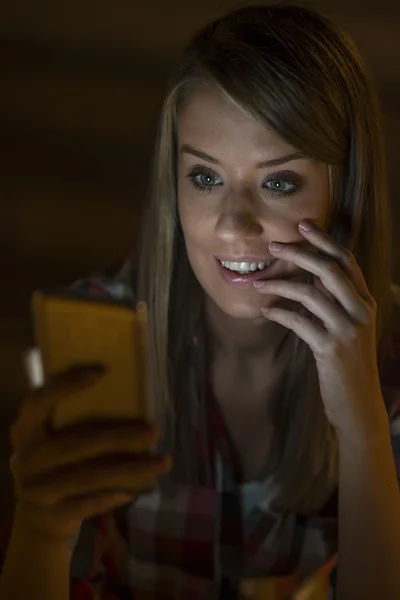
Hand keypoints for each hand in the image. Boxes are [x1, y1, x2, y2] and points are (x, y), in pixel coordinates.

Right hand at [9, 364, 170, 542]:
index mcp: (26, 430)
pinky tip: (141, 487)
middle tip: (155, 431)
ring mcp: (35, 489)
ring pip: (90, 476)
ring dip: (131, 468)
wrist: (38, 522)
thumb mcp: (54, 441)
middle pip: (76, 443)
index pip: (39, 400)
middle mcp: (26, 457)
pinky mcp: (51, 515)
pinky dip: (116, 494)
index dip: (66, 384)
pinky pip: (90, 502)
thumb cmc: (57, 465)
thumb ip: (74, 420)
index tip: (101, 370)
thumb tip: (127, 391)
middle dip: (121, 436)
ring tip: (163, 461)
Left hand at [254, 220, 388, 438]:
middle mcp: (360, 312)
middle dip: (300, 252)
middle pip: (329, 269)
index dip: (325, 240)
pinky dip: (280, 313)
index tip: (303, 224)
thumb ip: (333, 301)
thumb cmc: (347, 364)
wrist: (358, 404)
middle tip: (274, 245)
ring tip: (258, 283)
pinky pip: (300, 322)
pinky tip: (265, 311)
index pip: (347, 261)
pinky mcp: (331, 349)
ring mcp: (347, 330)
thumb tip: (309, 274)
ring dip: (280, 284)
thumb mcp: (347, 328)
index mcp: (365, 303)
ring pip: (311, 293)